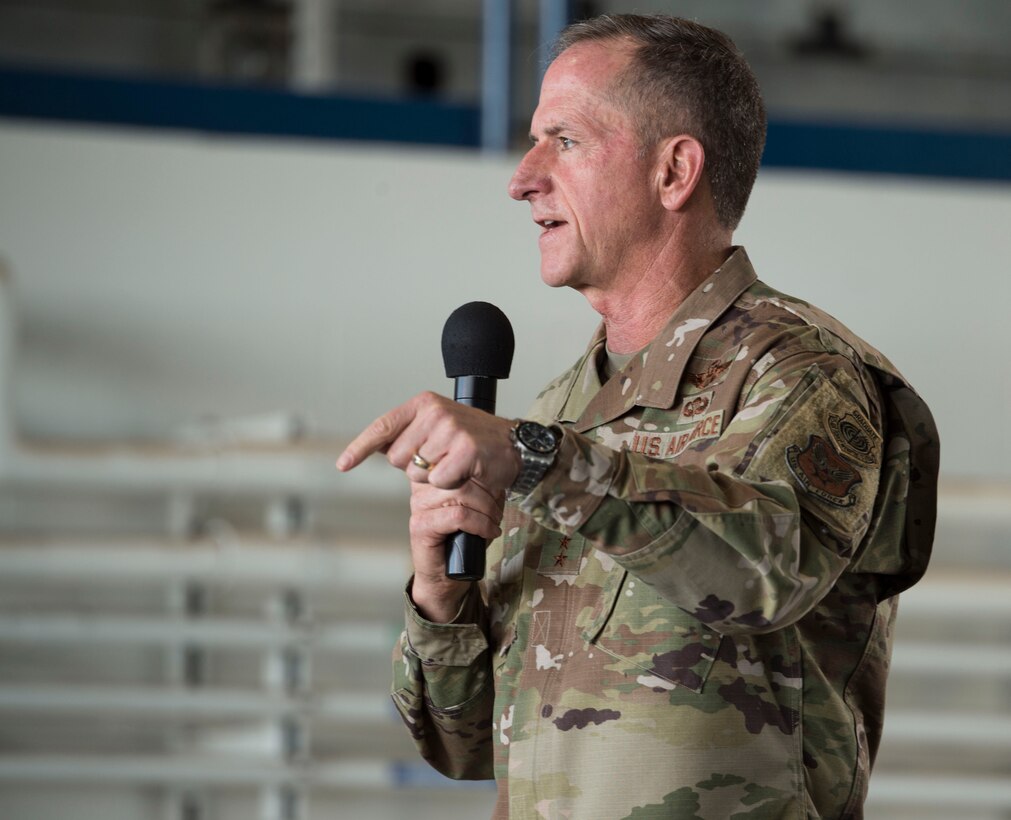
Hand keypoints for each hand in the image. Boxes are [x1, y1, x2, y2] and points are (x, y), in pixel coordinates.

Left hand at [336, 391, 520, 494]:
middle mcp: (435, 413)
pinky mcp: (465, 450)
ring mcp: (451, 430)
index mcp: (424, 404)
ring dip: (434, 477)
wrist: (513, 445)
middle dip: (415, 467)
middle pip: (397, 458)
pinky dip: (449, 483)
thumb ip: (407, 435)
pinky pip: (437, 481)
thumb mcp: (436, 427)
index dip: (359, 447)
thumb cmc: (472, 439)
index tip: (343, 464)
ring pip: (417, 473)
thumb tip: (373, 447)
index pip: (383, 427)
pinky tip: (465, 472)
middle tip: (441, 459)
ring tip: (455, 463)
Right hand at [407, 479, 504, 621]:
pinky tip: (488, 532)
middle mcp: (422, 487)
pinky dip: (480, 524)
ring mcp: (418, 506)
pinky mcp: (421, 526)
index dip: (483, 474)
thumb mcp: (478, 504)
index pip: (459, 460)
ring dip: (486, 510)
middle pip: (462, 476)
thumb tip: (500, 471)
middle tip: (497, 511)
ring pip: (462, 494)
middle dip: (488, 494)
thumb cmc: (463, 538)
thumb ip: (483, 486)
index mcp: (433, 475)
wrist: (447, 576)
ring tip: (493, 522)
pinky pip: (458, 515)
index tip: (496, 490)